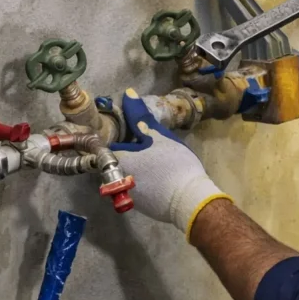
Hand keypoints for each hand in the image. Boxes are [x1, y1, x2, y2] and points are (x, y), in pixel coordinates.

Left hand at [109, 89, 231, 238]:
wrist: (190, 200)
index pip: (108, 143)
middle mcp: (114, 178)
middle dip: (126, 153)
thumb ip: (140, 117)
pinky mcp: (137, 205)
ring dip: (133, 167)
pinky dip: (141, 180)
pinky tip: (157, 177)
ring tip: (152, 162)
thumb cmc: (174, 164)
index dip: (119, 137)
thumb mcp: (159, 137)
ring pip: (123, 174)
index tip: (131, 136)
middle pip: (115, 160)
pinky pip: (133, 187)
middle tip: (145, 147)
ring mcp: (124, 194)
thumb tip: (127, 94)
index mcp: (117, 158)